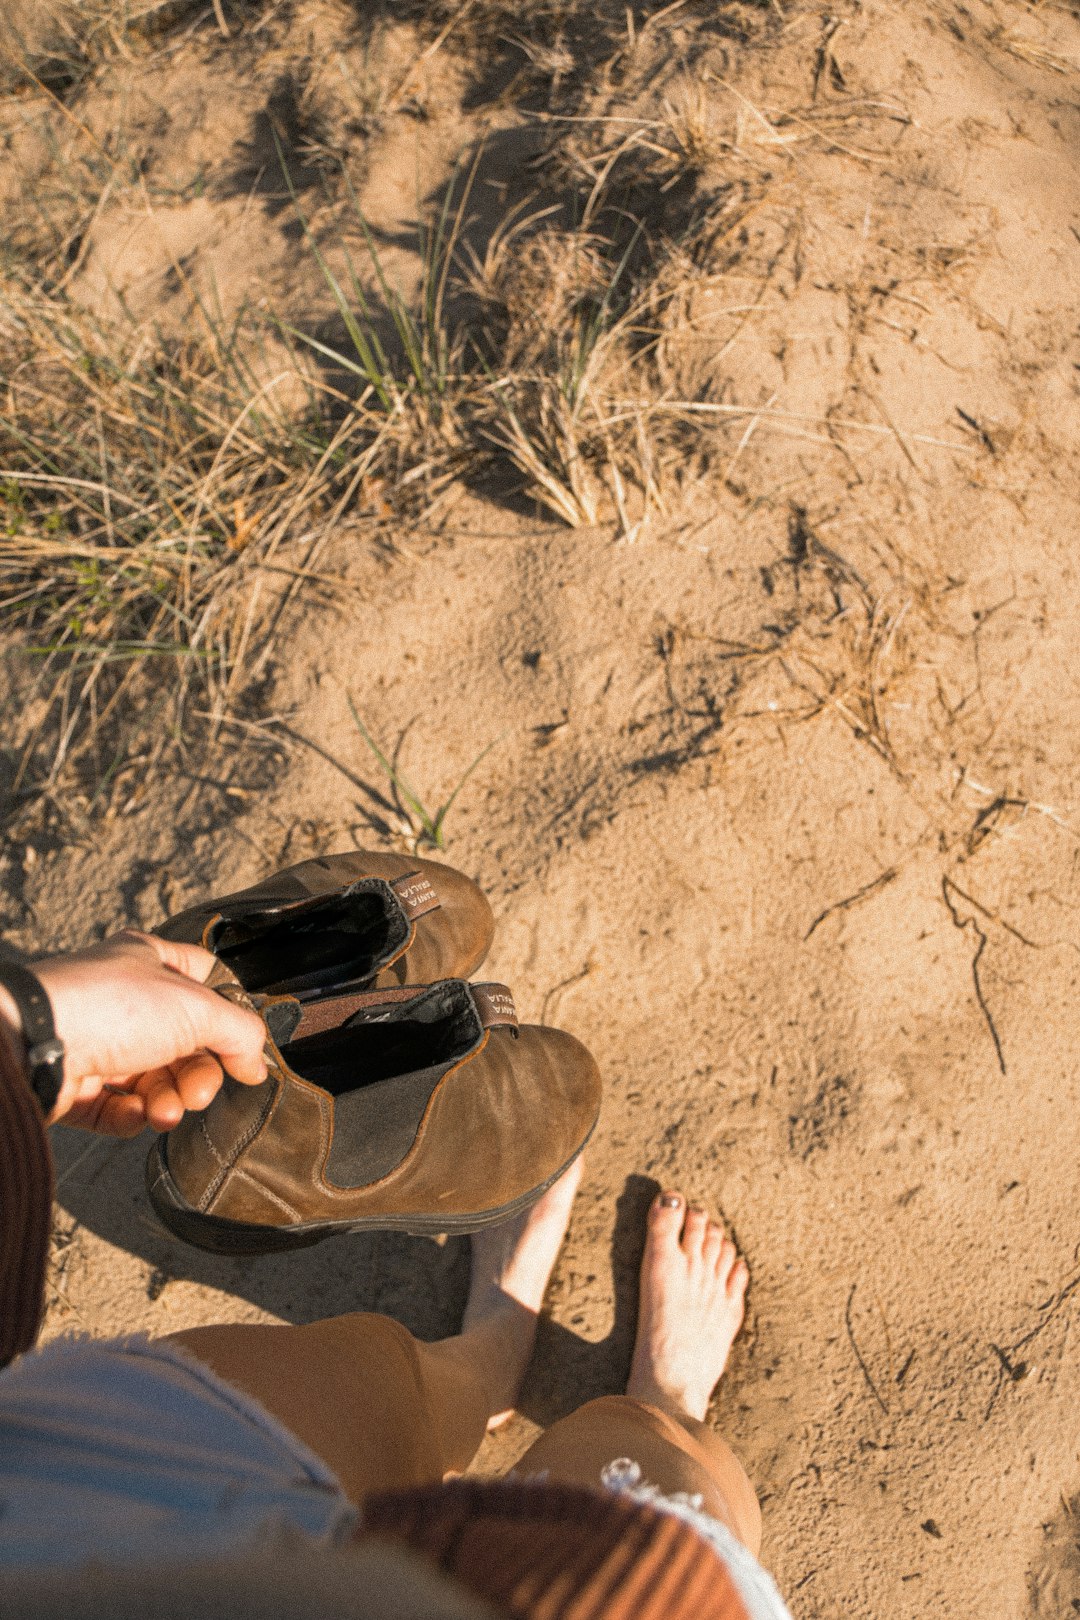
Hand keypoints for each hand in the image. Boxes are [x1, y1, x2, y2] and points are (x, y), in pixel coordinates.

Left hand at [0, 931, 267, 1136]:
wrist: (35, 1043)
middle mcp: (122, 1000)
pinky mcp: (74, 1085)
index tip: (243, 1044)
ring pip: (154, 1080)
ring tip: (165, 1112)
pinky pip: (118, 1108)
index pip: (204, 977)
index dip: (229, 1009)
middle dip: (198, 1075)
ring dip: (169, 1101)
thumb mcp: (197, 1008)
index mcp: (148, 962)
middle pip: (184, 1042)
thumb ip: (240, 1033)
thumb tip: (257, 1062)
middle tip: (199, 1092)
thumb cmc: (111, 1006)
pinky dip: (133, 1116)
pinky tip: (135, 1115)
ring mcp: (97, 1042)